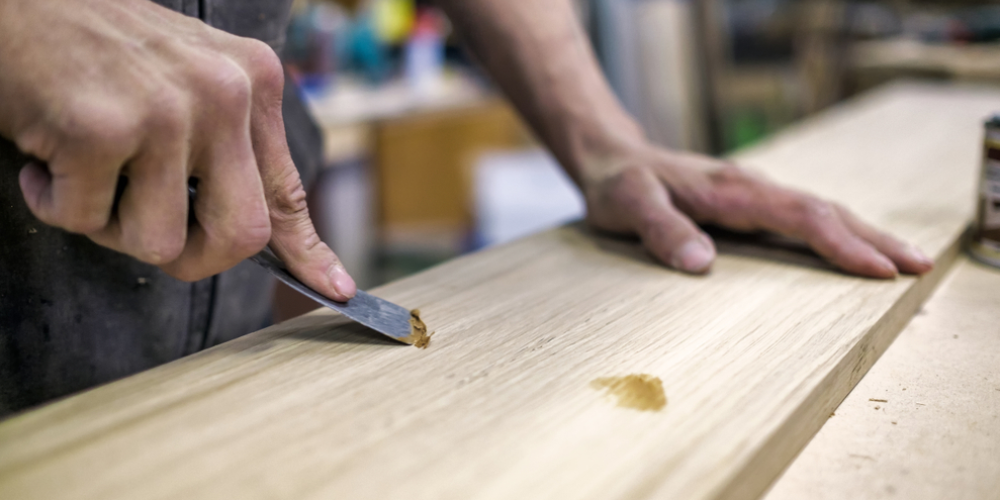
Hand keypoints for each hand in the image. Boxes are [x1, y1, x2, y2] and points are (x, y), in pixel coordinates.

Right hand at [0, 0, 355, 299]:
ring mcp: (166, 110)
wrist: (15, 0)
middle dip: (193, 257)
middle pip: (241, 236)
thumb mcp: (190, 83)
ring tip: (86, 166)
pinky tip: (48, 150)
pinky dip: (54, 201)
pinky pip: (82, 220)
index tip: (336, 290)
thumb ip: (228, 149)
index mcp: (253, 81)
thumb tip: (265, 238)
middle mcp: (223, 93)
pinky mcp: (101, 127)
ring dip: (109, 223)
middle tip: (145, 228)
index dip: (309, 251)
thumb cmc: (99, 50)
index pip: (287, 188)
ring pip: (158, 241)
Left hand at [582, 145, 933, 277]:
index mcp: (729, 190)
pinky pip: (802, 215)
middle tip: (919, 266)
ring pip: (818, 210)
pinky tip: (851, 248)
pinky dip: (835, 231)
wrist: (610, 159)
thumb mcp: (627, 206)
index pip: (799, 216)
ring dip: (862, 234)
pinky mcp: (747, 202)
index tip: (877, 270)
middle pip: (824, 210)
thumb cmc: (619, 185)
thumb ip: (662, 230)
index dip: (839, 244)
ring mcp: (751, 193)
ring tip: (902, 261)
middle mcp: (748, 187)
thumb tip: (704, 264)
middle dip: (872, 239)